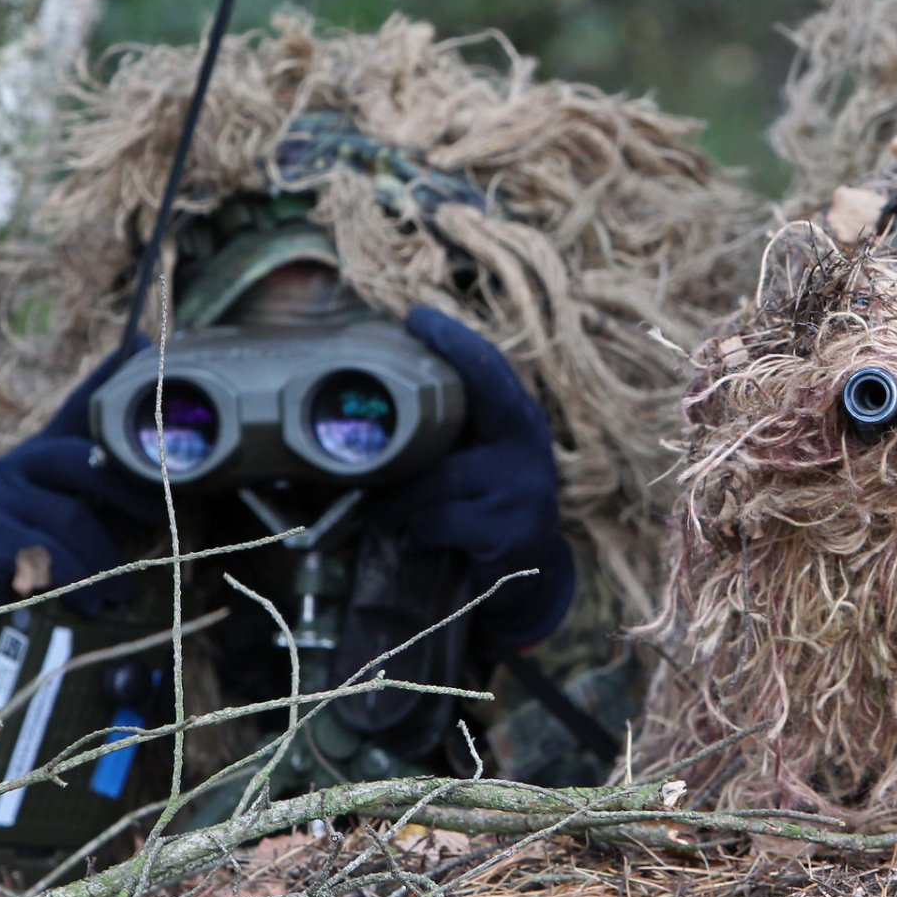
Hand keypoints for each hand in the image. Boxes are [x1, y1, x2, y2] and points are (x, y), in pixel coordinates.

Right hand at [0, 348, 166, 687]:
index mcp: (48, 454)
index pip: (82, 405)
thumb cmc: (48, 563)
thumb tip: (172, 485)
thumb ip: (114, 495)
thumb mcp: (85, 523)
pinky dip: (74, 582)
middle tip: (160, 531)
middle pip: (88, 464)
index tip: (145, 338)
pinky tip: (84, 602)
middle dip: (135, 499)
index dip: (112, 373)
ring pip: (71, 518)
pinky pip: (46, 554)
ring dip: (105, 561)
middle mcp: (19, 463)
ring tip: (118, 591)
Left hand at [376, 307, 574, 648]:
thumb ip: (453, 432)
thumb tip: (383, 395)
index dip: (456, 340)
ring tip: (383, 511)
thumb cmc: (490, 509)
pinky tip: (419, 539)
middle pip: (460, 416)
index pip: (491, 370)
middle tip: (365, 423)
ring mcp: (523, 493)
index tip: (418, 316)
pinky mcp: (509, 535)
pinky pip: (438, 521)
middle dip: (410, 415)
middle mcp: (529, 449)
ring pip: (434, 480)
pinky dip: (418, 530)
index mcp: (520, 423)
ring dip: (398, 499)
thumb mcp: (482, 462)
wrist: (531, 581)